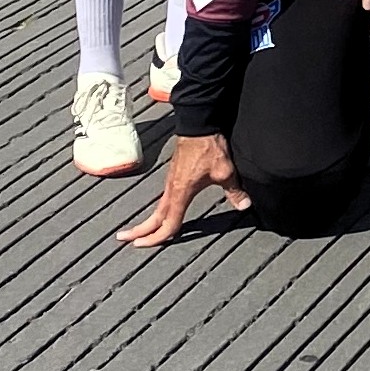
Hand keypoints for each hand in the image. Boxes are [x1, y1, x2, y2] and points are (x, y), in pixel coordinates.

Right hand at [118, 133, 249, 247]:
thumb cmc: (208, 148)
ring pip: (158, 207)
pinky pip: (164, 198)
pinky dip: (158, 210)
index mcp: (181, 194)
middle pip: (154, 217)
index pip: (168, 223)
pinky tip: (161, 212)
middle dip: (139, 231)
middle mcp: (171, 190)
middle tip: (124, 240)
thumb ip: (234, 191)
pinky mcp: (174, 175)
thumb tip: (245, 206)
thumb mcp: (225, 172)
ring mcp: (171, 182)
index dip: (158, 238)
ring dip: (148, 221)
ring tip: (138, 231)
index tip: (141, 246)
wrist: (197, 124)